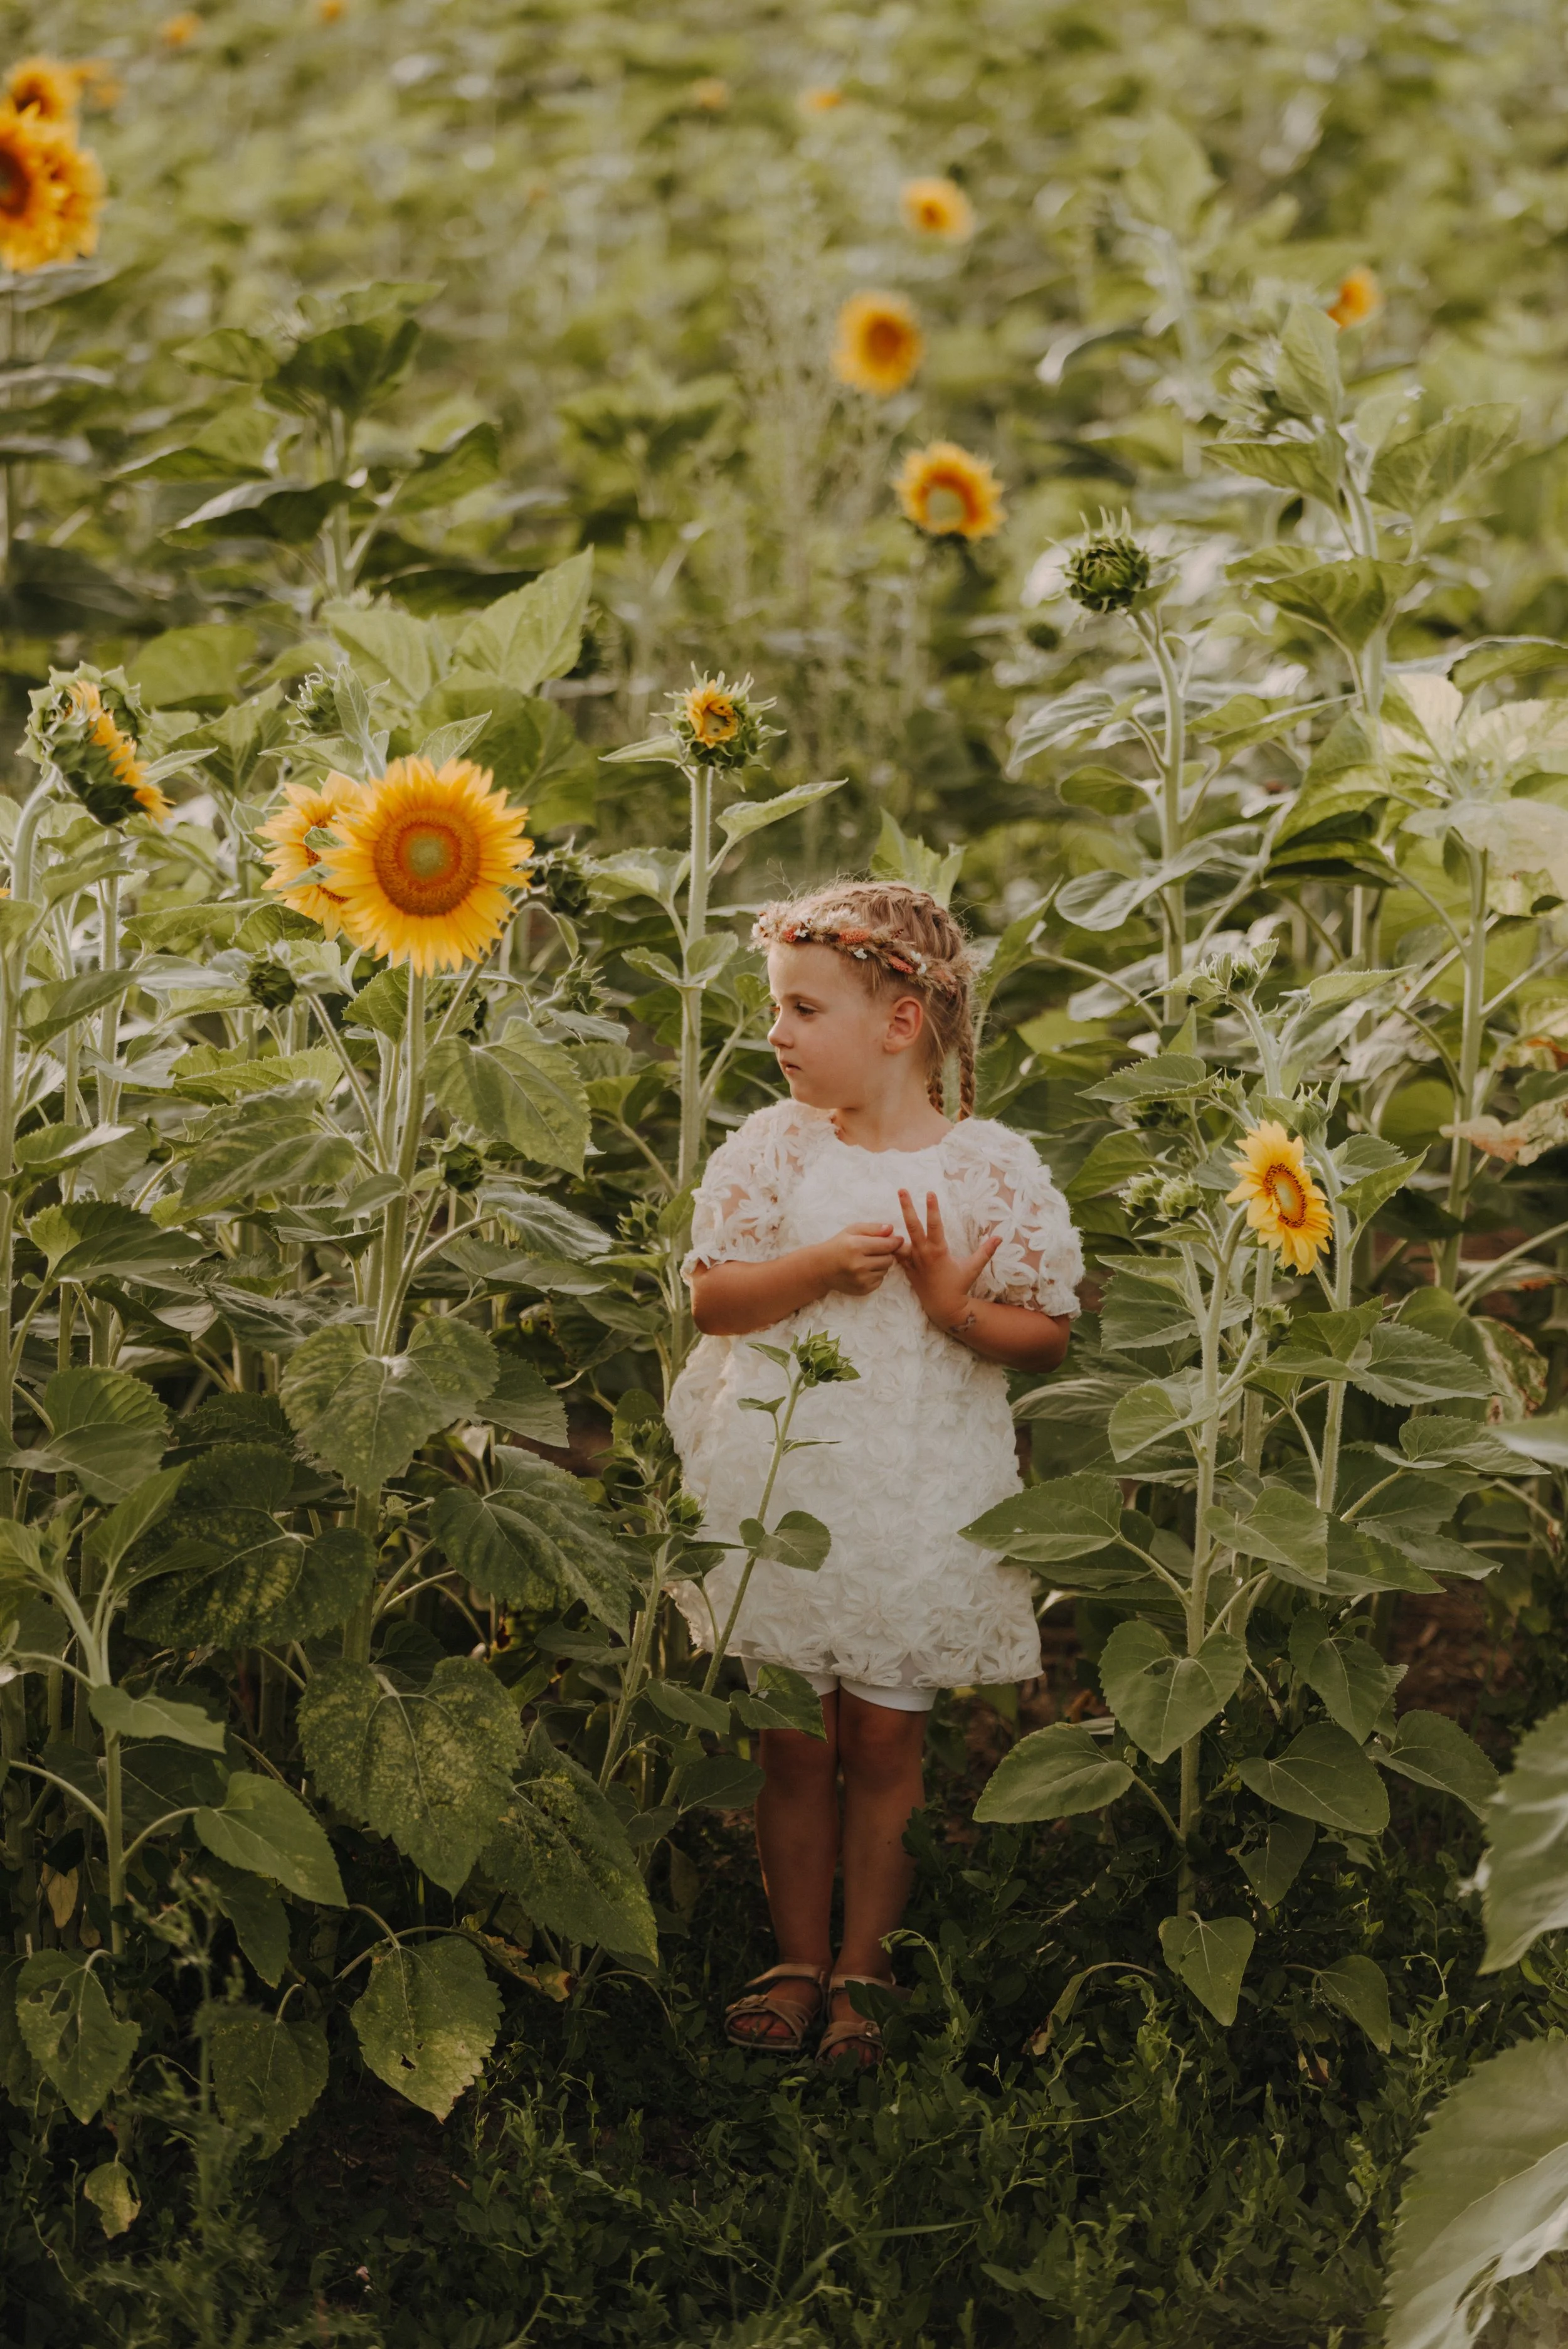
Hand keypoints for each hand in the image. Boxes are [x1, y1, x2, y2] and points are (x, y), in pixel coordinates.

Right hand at [815, 1222, 907, 1298]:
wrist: (821, 1268)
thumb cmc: (838, 1245)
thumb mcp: (852, 1230)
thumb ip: (873, 1228)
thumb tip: (891, 1229)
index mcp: (856, 1247)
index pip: (887, 1245)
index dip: (895, 1242)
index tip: (898, 1239)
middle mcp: (859, 1265)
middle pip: (889, 1259)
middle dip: (887, 1253)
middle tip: (876, 1250)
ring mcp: (861, 1280)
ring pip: (886, 1270)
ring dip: (881, 1264)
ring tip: (868, 1260)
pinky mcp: (863, 1290)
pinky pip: (880, 1280)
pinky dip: (876, 1274)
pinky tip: (864, 1270)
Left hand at [897, 1189, 999, 1334]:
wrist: (943, 1307)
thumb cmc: (959, 1285)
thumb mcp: (974, 1268)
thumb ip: (986, 1251)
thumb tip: (999, 1237)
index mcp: (938, 1250)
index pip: (935, 1224)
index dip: (933, 1208)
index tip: (930, 1193)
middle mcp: (923, 1253)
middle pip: (913, 1225)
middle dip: (907, 1207)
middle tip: (901, 1190)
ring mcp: (913, 1261)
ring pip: (899, 1240)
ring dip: (893, 1227)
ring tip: (884, 1212)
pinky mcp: (907, 1268)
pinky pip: (896, 1254)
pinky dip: (890, 1245)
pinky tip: (882, 1235)